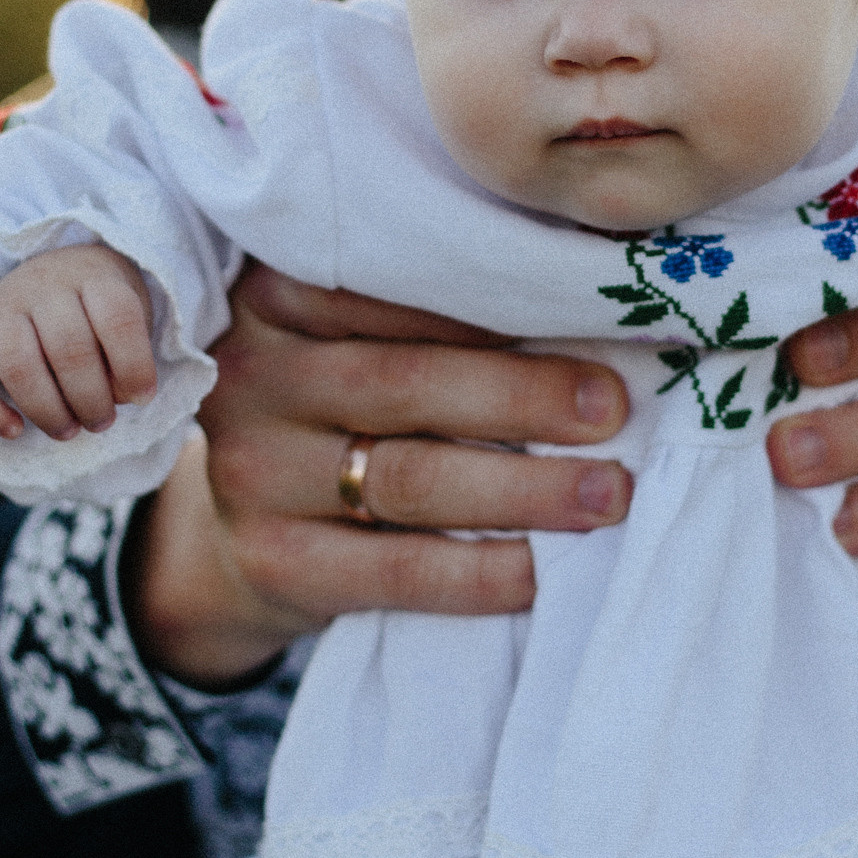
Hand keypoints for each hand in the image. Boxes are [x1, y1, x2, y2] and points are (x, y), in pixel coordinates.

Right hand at [0, 246, 156, 440]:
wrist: (53, 272)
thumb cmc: (99, 308)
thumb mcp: (128, 316)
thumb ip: (127, 355)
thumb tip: (116, 398)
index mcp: (93, 275)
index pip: (118, 318)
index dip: (134, 365)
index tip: (142, 397)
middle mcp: (44, 285)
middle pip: (69, 349)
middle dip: (91, 400)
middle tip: (102, 423)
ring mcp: (2, 305)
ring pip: (19, 365)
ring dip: (47, 411)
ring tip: (68, 431)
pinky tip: (15, 430)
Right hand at [122, 262, 634, 684]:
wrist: (244, 524)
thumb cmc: (338, 403)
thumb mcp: (353, 335)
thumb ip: (431, 309)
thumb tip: (587, 304)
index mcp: (275, 293)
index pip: (391, 285)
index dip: (496, 299)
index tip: (587, 308)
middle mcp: (253, 375)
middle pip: (406, 383)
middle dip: (524, 397)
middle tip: (613, 408)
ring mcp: (252, 472)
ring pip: (410, 479)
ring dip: (524, 488)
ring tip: (606, 493)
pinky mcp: (273, 560)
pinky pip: (398, 571)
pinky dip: (482, 573)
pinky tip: (545, 569)